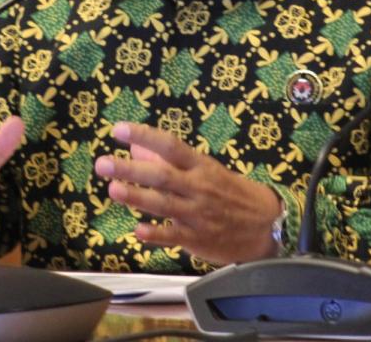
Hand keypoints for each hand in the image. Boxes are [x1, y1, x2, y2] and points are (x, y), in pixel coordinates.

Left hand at [93, 122, 282, 263]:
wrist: (266, 225)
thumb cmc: (231, 192)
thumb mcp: (205, 170)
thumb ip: (169, 161)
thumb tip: (136, 149)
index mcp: (201, 166)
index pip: (170, 146)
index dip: (145, 136)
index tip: (119, 130)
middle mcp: (199, 187)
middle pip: (162, 175)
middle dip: (131, 170)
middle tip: (103, 164)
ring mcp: (198, 214)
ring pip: (164, 204)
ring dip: (138, 197)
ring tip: (113, 189)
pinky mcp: (198, 239)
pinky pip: (174, 236)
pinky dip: (157, 234)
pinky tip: (138, 231)